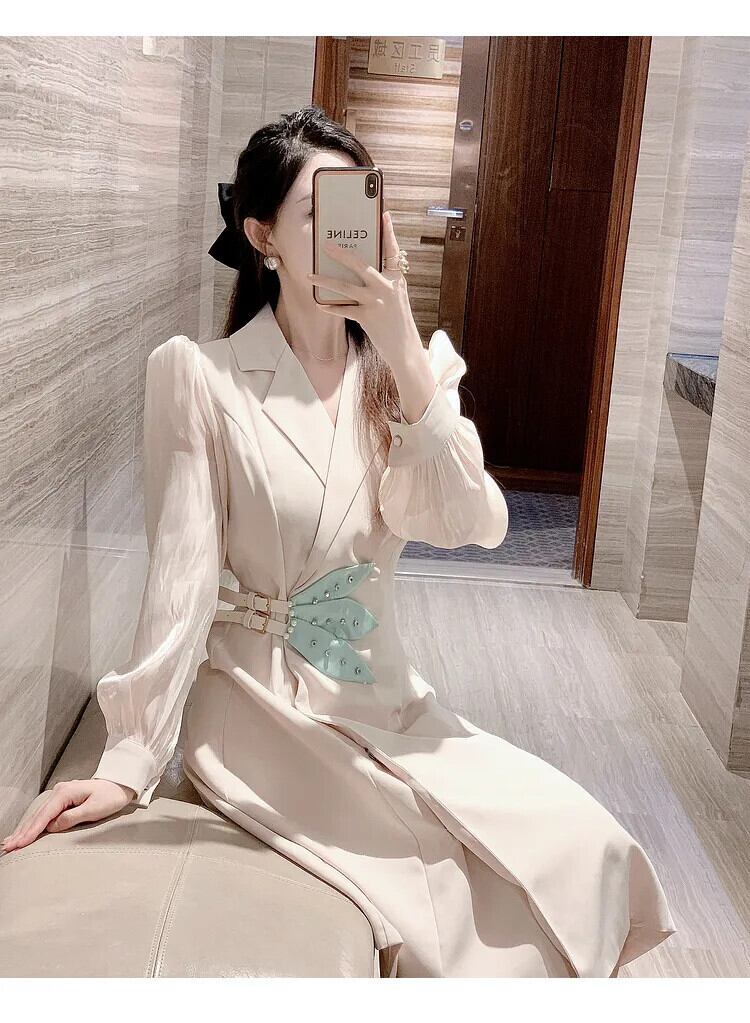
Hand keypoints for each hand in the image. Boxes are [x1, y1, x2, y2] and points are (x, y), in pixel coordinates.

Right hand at [1, 779, 136, 852]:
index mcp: (66, 792)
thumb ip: (72, 818)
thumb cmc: (111, 797)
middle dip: (22, 832)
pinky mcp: (63, 800)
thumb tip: (53, 826)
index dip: (31, 831)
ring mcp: (60, 795)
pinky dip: (33, 825)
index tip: (19, 844)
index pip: (44, 816)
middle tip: (8, 847)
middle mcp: (60, 791)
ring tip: (10, 842)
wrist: (120, 786)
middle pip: (37, 815)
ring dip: (24, 829)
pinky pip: (45, 814)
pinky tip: (24, 832)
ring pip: (39, 815)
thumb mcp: (94, 809)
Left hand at [307, 209, 422, 369]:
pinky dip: (330, 307)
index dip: (388, 232)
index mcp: (396, 279)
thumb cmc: (398, 321)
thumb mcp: (396, 297)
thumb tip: (360, 270)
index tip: (384, 214)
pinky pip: (343, 309)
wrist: (405, 348)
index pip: (392, 250)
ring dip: (325, 279)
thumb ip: (382, 282)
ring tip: (310, 274)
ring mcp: (376, 302)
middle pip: (360, 265)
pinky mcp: (367, 317)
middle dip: (341, 254)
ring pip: (345, 286)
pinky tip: (320, 304)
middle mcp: (386, 287)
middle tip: (325, 245)